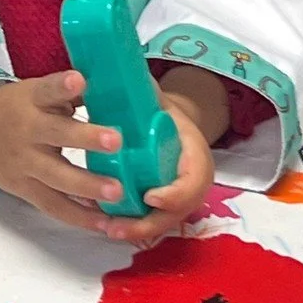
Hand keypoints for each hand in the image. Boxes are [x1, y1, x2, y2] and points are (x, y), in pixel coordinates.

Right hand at [0, 71, 123, 233]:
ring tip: (117, 192)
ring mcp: (24, 164)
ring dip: (88, 186)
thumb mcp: (35, 93)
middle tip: (116, 140)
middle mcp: (27, 131)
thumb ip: (69, 95)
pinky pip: (54, 206)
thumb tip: (114, 91)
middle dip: (87, 139)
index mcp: (31, 100)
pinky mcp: (24, 190)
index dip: (62, 87)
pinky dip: (79, 217)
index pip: (47, 90)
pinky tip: (105, 223)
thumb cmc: (14, 108)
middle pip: (57, 135)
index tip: (79, 80)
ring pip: (57, 178)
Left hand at [100, 93, 216, 244]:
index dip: (175, 194)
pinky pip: (151, 221)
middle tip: (117, 226)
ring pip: (162, 221)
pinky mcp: (163, 206)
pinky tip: (106, 227)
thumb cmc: (160, 110)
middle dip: (149, 222)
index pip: (194, 181)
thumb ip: (144, 90)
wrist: (171, 123)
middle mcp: (191, 180)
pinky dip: (132, 227)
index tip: (150, 196)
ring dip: (136, 230)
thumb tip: (119, 72)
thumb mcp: (157, 99)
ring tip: (107, 230)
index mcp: (195, 154)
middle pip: (177, 211)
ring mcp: (178, 196)